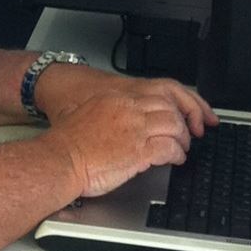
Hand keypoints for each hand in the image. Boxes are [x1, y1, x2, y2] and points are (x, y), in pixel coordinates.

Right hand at [43, 72, 216, 200]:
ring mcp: (134, 128)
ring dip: (183, 139)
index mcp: (118, 97)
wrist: (59, 159)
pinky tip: (175, 159)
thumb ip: (115, 114)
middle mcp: (128, 108)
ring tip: (182, 148)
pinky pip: (169, 148)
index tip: (191, 111)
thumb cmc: (69, 143)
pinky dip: (177, 154)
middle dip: (187, 121)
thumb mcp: (92, 114)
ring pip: (174, 125)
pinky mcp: (138, 150)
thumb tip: (133, 123)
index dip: (182, 101)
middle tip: (191, 133)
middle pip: (171, 106)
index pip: (161, 91)